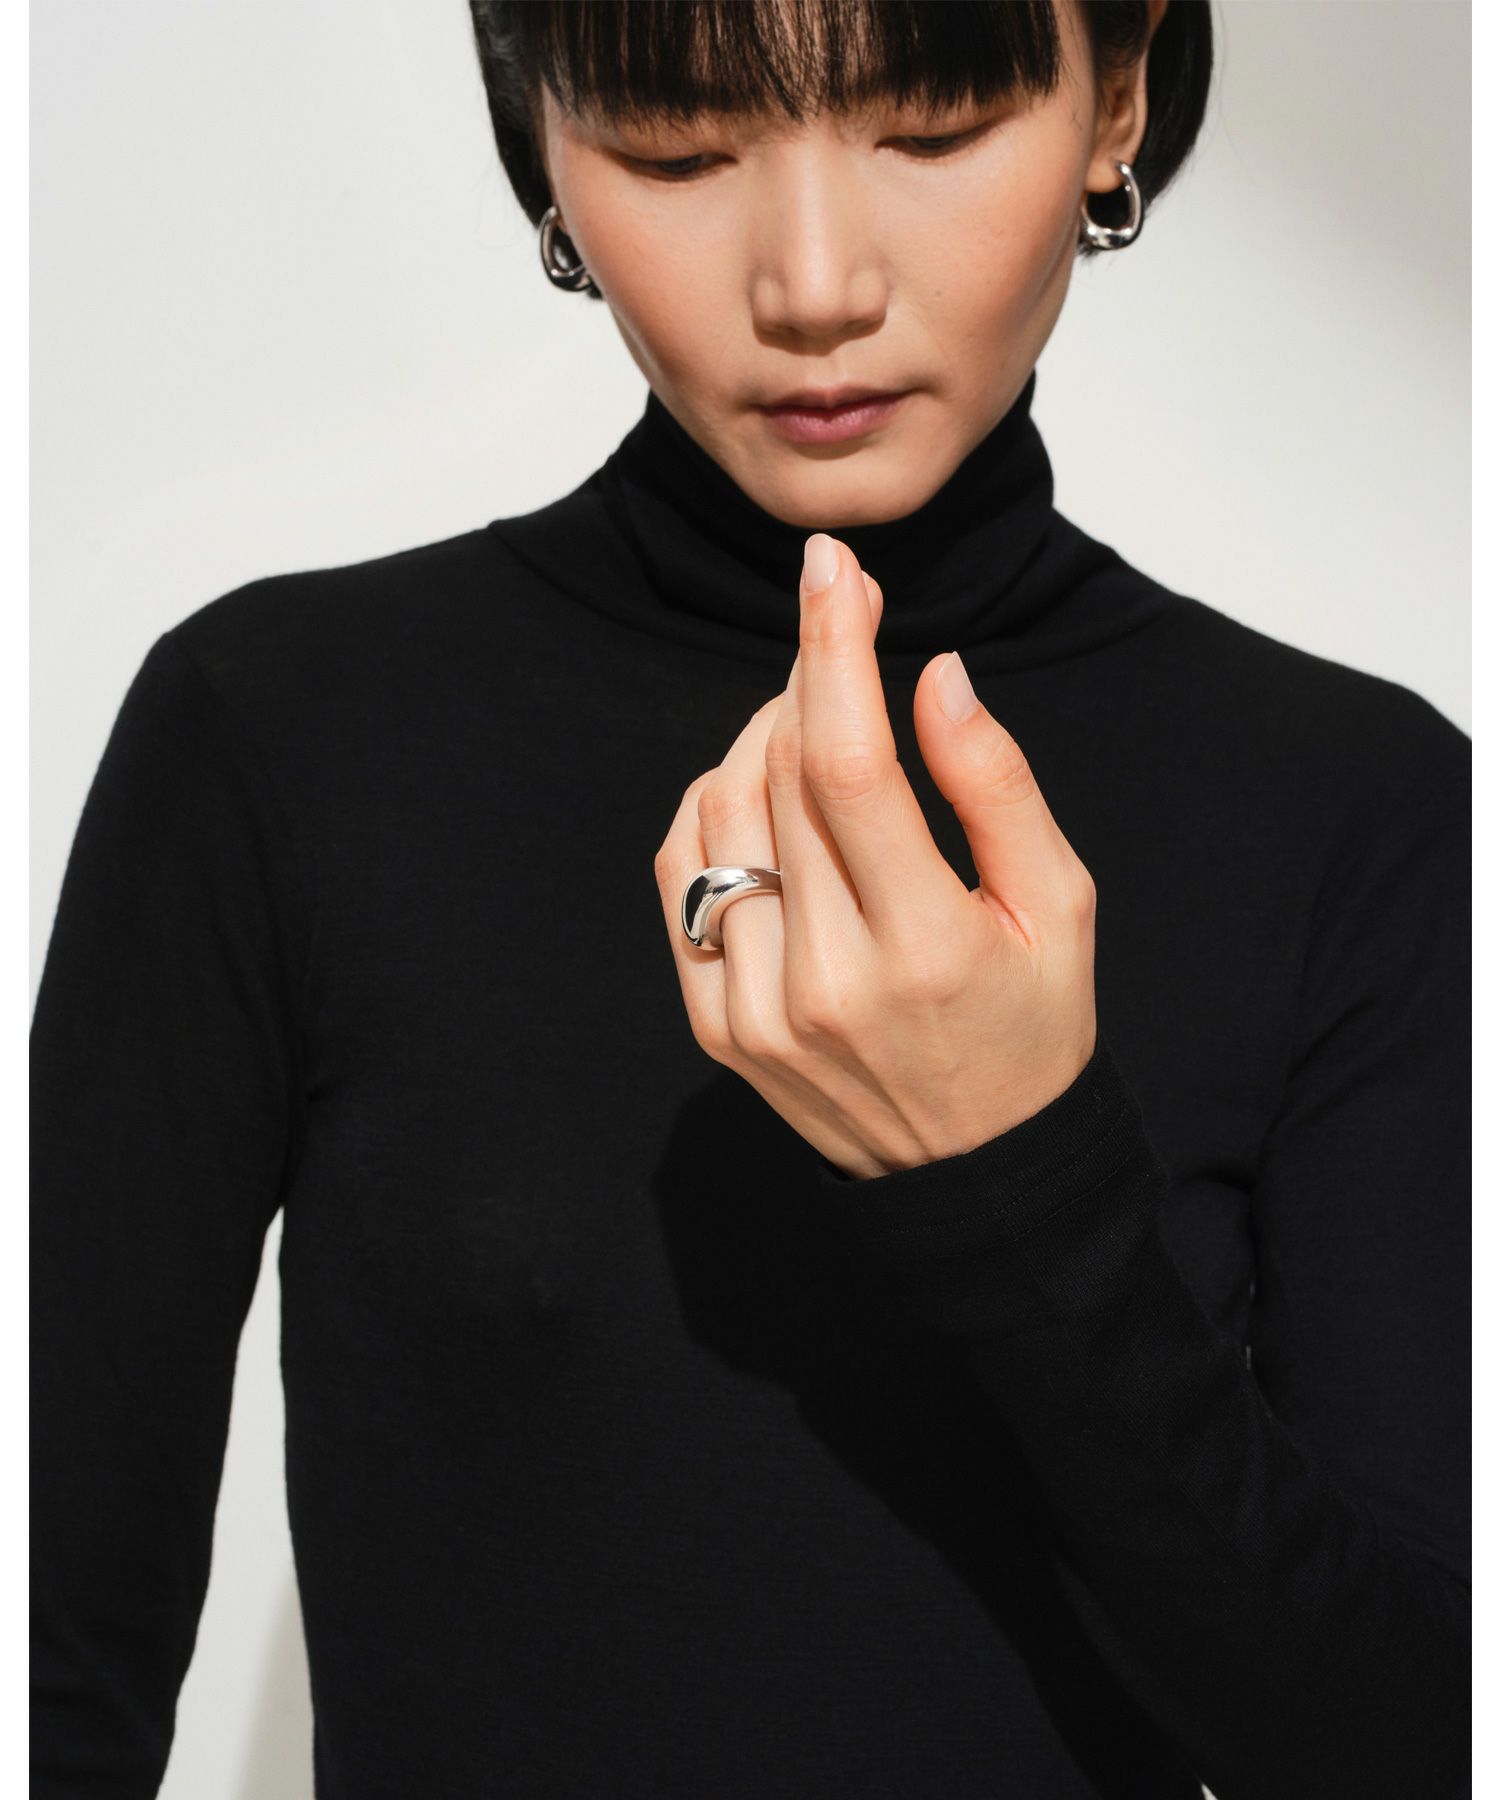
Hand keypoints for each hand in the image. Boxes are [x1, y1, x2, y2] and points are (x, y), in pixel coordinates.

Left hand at [653, 532, 1097, 1180]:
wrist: (973, 1176)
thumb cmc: (1033, 1029)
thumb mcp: (1059, 906)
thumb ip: (997, 786)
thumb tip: (937, 675)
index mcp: (929, 946)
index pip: (849, 763)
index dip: (831, 647)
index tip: (830, 569)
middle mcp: (829, 980)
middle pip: (777, 774)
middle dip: (804, 678)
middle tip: (837, 640)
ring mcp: (759, 1010)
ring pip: (719, 814)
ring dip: (759, 739)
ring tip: (811, 731)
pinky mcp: (717, 1028)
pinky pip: (682, 878)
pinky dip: (712, 811)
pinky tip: (762, 799)